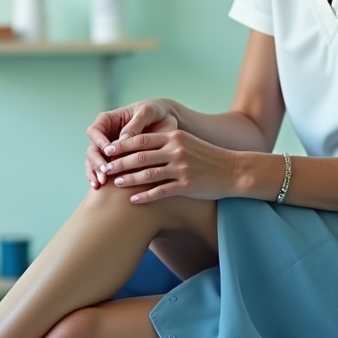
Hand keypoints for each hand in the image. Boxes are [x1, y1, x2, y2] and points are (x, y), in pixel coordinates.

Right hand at [85, 99, 176, 187]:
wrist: (166, 123)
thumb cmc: (155, 113)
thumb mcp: (147, 112)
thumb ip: (136, 123)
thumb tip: (123, 139)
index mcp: (108, 120)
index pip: (95, 130)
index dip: (98, 141)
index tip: (108, 151)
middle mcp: (104, 136)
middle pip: (92, 149)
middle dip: (96, 161)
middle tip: (104, 172)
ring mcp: (107, 150)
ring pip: (94, 162)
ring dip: (95, 173)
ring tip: (101, 183)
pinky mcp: (114, 162)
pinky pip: (102, 171)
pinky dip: (99, 178)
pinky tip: (100, 188)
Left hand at [98, 129, 235, 202]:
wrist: (233, 170)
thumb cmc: (207, 157)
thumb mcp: (187, 142)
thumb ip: (166, 142)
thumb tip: (141, 145)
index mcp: (174, 137)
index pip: (142, 139)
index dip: (122, 145)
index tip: (107, 149)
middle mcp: (176, 150)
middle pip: (140, 156)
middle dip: (119, 162)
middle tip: (104, 167)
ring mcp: (181, 168)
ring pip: (148, 174)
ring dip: (129, 179)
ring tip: (115, 183)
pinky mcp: (187, 185)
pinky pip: (161, 191)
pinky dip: (145, 196)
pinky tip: (133, 200)